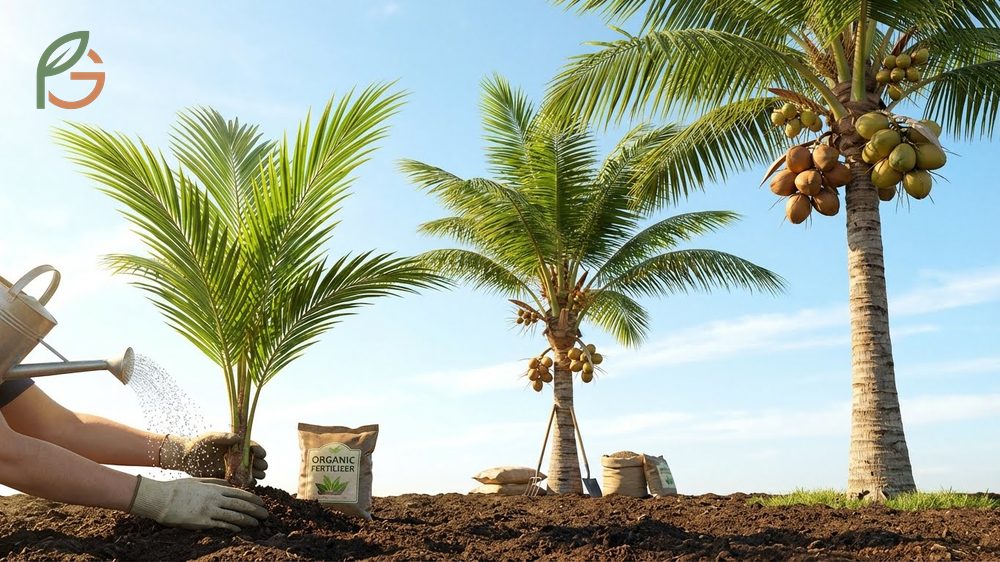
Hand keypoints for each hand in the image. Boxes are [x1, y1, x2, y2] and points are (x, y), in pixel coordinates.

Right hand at [129, 476, 268, 530]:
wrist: (161, 498)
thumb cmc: (177, 489)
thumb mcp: (198, 481)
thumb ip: (214, 482)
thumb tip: (227, 484)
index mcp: (215, 488)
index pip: (239, 493)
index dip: (253, 498)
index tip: (261, 502)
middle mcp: (215, 499)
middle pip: (241, 504)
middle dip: (256, 510)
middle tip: (266, 514)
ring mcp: (209, 510)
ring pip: (234, 515)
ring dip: (248, 520)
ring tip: (257, 523)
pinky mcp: (202, 521)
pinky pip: (222, 524)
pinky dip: (233, 527)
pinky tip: (240, 529)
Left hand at [159, 432, 267, 481]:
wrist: (186, 458)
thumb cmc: (199, 444)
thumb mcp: (211, 437)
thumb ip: (224, 437)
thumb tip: (239, 438)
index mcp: (236, 445)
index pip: (252, 447)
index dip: (259, 450)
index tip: (261, 454)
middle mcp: (237, 457)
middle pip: (255, 461)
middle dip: (261, 464)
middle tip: (261, 468)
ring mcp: (233, 468)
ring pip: (250, 473)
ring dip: (256, 475)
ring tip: (257, 477)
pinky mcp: (227, 478)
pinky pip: (240, 482)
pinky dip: (246, 484)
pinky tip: (248, 485)